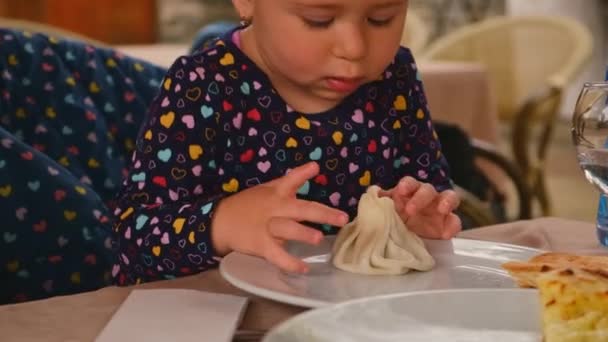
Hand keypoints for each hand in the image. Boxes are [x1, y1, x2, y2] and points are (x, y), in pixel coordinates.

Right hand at [211, 162, 348, 272]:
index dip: (302, 173)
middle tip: (342, 218)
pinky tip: (303, 268)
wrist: (220, 221)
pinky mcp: (260, 245)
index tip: (314, 168)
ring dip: (302, 233)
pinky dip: (289, 263)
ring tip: (319, 238)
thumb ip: (291, 181)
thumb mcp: (268, 188)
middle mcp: (274, 208)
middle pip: (299, 209)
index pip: (290, 179)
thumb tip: (314, 166)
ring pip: (286, 229)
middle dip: (321, 213)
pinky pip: (276, 255)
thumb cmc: (249, 205)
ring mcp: (266, 227)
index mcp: (275, 193)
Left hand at [379, 176, 460, 238]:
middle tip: (411, 210)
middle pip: (428, 189)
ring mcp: (439, 210)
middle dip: (420, 197)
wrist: (402, 243)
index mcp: (408, 193)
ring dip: (446, 201)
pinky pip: (455, 222)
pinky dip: (452, 227)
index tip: (400, 191)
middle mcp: (425, 198)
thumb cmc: (393, 223)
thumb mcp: (383, 214)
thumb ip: (379, 204)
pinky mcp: (447, 224)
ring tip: (442, 209)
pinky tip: (445, 235)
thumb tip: (373, 195)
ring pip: (449, 197)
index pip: (410, 183)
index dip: (406, 185)